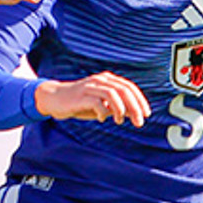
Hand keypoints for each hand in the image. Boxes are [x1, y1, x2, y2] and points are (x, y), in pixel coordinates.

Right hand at [35, 72, 150, 124]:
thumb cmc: (81, 102)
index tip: (146, 114)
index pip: (129, 87)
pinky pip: (97, 103)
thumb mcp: (102, 105)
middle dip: (135, 107)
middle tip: (139, 122)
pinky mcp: (81, 96)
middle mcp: (101, 80)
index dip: (140, 100)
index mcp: (108, 80)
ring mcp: (91, 87)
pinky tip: (101, 119)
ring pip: (113, 94)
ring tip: (120, 121)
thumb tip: (135, 114)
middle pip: (124, 90)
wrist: (55, 99)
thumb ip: (117, 107)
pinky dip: (103, 112)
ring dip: (121, 110)